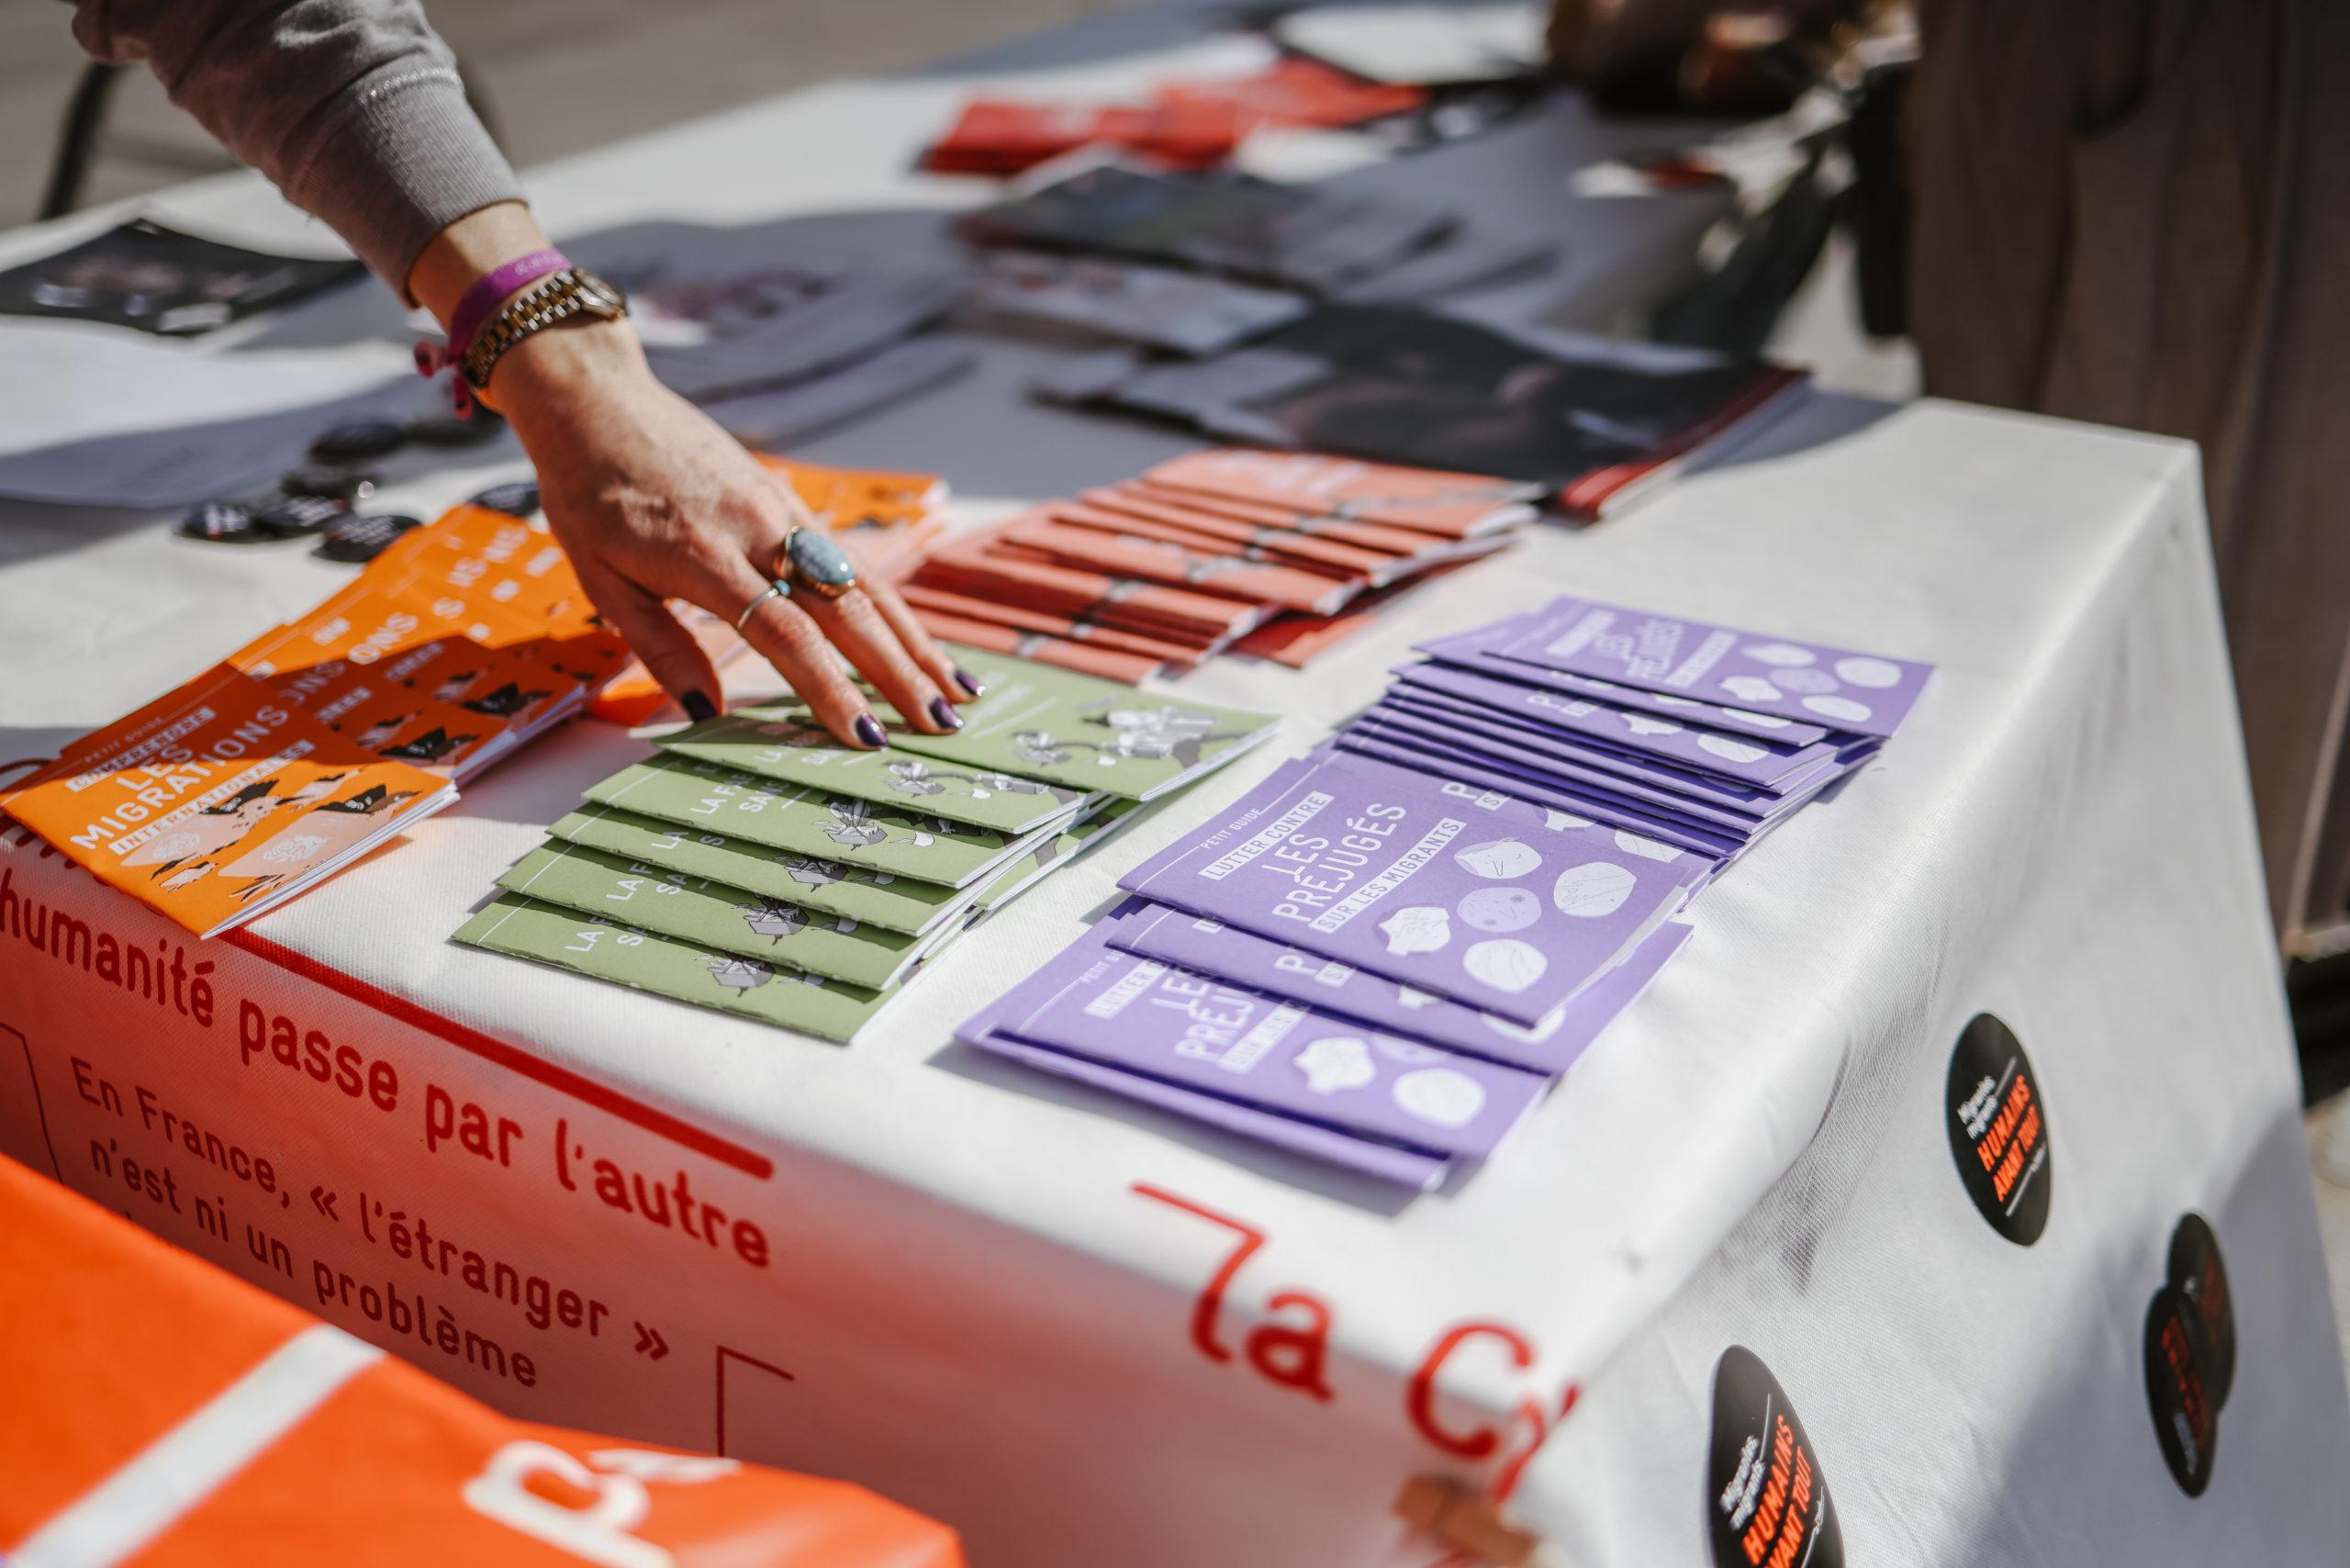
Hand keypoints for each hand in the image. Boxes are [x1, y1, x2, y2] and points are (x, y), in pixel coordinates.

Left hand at [407, 206, 976, 747]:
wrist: (598, 398)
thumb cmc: (589, 493)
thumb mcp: (601, 578)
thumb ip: (660, 646)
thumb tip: (707, 713)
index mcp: (703, 555)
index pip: (783, 633)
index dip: (828, 686)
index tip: (862, 734)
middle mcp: (757, 530)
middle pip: (844, 610)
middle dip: (896, 673)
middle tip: (937, 726)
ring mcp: (783, 511)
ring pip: (865, 583)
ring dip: (915, 641)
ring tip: (956, 691)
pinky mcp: (791, 501)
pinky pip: (854, 560)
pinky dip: (894, 606)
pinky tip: (920, 640)